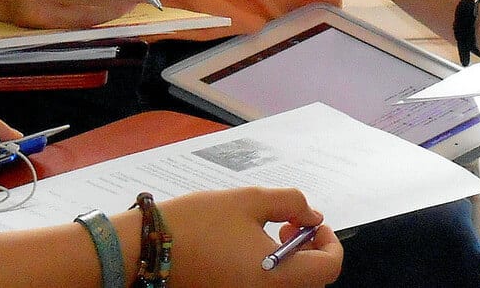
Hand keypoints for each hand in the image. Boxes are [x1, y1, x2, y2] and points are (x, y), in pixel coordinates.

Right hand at [161, 187, 341, 287]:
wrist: (149, 249)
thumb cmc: (198, 223)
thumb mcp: (250, 200)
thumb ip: (291, 203)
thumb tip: (312, 216)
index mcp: (277, 276)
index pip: (328, 269)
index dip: (330, 242)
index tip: (313, 223)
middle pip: (312, 283)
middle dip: (311, 252)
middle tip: (290, 225)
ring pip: (290, 287)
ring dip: (293, 263)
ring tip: (269, 234)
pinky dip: (272, 272)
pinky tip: (251, 249)